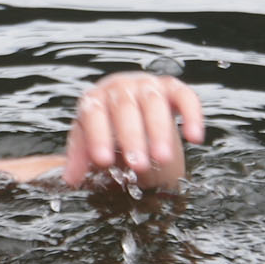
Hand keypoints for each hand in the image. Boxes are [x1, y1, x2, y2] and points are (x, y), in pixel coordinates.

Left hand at [64, 72, 204, 188]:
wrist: (131, 106)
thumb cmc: (107, 127)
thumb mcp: (90, 141)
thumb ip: (81, 157)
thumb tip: (71, 179)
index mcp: (95, 98)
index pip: (93, 115)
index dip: (98, 137)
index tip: (103, 161)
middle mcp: (120, 86)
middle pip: (124, 109)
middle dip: (131, 138)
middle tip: (137, 165)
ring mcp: (147, 84)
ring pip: (153, 103)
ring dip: (158, 131)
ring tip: (162, 158)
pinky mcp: (172, 87)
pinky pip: (185, 96)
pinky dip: (192, 115)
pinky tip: (194, 138)